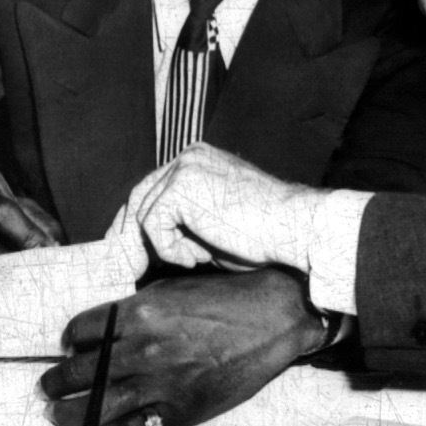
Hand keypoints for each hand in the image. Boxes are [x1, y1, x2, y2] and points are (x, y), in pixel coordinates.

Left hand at [40, 267, 324, 425]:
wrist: (275, 317)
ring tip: (55, 413)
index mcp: (141, 310)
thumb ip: (138, 309)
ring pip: (97, 406)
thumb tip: (106, 327)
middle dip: (57, 380)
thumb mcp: (175, 287)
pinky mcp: (181, 409)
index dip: (70, 340)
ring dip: (68, 412)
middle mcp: (145, 346)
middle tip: (46, 384)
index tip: (68, 347)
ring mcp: (162, 381)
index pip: (83, 329)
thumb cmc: (228, 296)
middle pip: (82, 370)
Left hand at [108, 143, 325, 272]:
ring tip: (197, 258)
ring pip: (144, 214)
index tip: (132, 252)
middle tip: (136, 268)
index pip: (152, 189)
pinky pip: (154, 225)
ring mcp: (184, 168)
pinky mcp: (182, 187)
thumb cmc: (263, 233)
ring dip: (165, 245)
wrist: (293, 227)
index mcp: (198, 160)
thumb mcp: (213, 225)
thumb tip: (144, 247)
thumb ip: (182, 223)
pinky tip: (200, 256)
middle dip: (134, 236)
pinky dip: (171, 248)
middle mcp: (188, 157)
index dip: (138, 223)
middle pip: (139, 197)